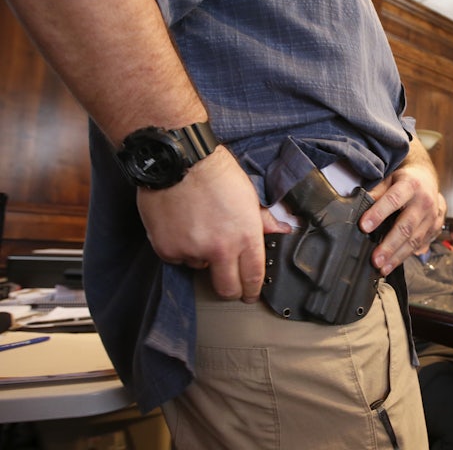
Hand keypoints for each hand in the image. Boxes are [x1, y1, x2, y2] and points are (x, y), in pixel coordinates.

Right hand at [137, 147, 290, 301]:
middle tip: (230, 284)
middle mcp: (220, 249)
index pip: (253, 277)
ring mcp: (192, 251)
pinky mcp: (167, 249)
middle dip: (231, 290)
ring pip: (200, 268)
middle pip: (227, 289)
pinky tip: (182, 225)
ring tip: (200, 229)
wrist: (179, 160)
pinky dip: (180, 248)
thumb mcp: (249, 194)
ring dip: (203, 257)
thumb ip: (263, 220)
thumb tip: (283, 231)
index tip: (250, 294)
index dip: (252, 290)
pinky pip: (178, 258)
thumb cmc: (215, 171)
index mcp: (245, 236)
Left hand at [360, 140, 441, 275]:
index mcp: (410, 185)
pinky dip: (406, 256)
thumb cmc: (405, 180)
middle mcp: (424, 201)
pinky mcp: (434, 228)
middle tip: (375, 259)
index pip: (392, 200)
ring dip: (397, 256)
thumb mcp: (389, 178)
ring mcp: (431, 216)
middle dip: (389, 245)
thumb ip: (376, 191)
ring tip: (382, 267)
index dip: (378, 213)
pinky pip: (420, 245)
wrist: (428, 180)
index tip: (364, 226)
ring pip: (414, 240)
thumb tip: (360, 203)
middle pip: (406, 226)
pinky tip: (393, 264)